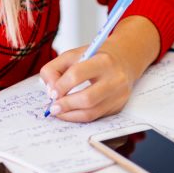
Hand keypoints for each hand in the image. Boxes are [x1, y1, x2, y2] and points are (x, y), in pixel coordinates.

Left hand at [39, 15, 159, 122]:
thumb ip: (54, 69)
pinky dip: (79, 117)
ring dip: (70, 115)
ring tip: (59, 111)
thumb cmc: (95, 57)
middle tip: (53, 107)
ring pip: (92, 112)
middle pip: (87, 98)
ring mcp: (119, 95)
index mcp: (102, 60)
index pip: (77, 74)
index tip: (51, 92)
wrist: (123, 60)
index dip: (60, 86)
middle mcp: (115, 78)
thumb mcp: (72, 55)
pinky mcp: (119, 107)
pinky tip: (70, 112)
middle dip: (66, 105)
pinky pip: (96, 117)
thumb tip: (50, 90)